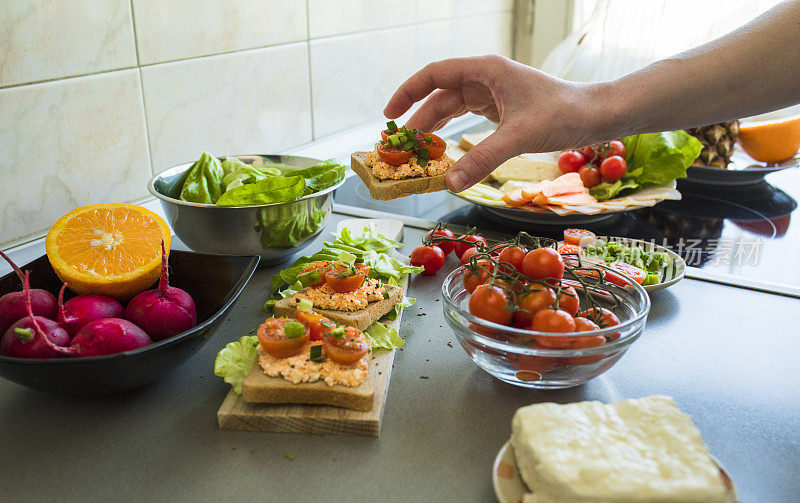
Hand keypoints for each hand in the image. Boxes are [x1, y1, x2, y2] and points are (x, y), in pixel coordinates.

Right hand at [384, 55, 600, 191]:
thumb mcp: (518, 137)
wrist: (594, 116)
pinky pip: (467, 118)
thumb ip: (482, 159)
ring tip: (417, 152)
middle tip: (401, 147)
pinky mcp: (500, 109)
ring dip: (435, 128)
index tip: (390, 116)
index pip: (434, 74)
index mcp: (485, 69)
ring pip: (452, 108)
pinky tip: (443, 150)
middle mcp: (485, 77)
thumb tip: (450, 184)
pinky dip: (453, 133)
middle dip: (419, 120)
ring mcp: (492, 93)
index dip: (408, 93)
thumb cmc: (562, 113)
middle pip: (439, 95)